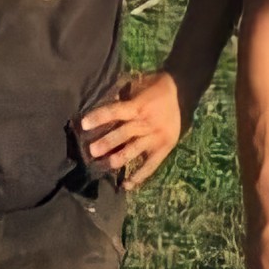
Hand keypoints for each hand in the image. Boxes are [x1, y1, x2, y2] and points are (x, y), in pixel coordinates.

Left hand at [77, 70, 183, 189]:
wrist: (183, 91)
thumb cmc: (156, 86)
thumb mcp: (140, 83)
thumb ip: (124, 93)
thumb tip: (105, 98)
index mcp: (138, 106)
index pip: (115, 111)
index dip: (100, 117)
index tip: (84, 124)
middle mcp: (145, 123)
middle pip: (123, 133)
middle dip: (107, 142)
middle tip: (92, 151)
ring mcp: (155, 137)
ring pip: (135, 150)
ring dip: (119, 158)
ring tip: (106, 166)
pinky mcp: (164, 147)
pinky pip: (151, 165)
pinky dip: (139, 176)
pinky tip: (126, 185)